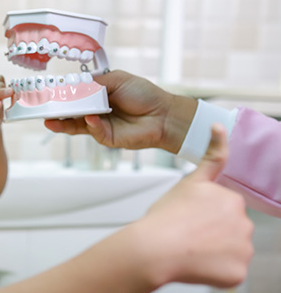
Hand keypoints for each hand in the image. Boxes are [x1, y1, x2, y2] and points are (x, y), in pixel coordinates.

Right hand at [44, 70, 196, 152]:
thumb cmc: (144, 95)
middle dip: (55, 109)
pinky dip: (90, 124)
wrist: (163, 114)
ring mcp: (99, 125)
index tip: (48, 91)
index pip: (74, 94)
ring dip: (62, 122)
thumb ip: (96, 82)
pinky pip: (93, 130)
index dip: (62, 93)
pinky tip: (90, 117)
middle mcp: (95, 110)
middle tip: (42, 107)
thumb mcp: (117, 79)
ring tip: (49, 119)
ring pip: (75, 124)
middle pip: (70, 111)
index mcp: (97, 95)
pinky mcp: (105, 137)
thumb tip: (77, 85)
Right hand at [136, 124, 253, 287]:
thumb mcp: (189, 181)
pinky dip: (215, 271)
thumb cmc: (165, 217)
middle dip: (212, 232)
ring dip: (214, 251)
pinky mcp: (238, 271)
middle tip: (187, 233)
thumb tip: (219, 125)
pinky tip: (197, 263)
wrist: (154, 248)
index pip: (224, 208)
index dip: (204, 214)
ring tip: (189, 249)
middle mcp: (243, 222)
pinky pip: (230, 271)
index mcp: (231, 199)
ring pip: (231, 250)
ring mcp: (242, 247)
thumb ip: (211, 156)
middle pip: (229, 228)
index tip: (192, 221)